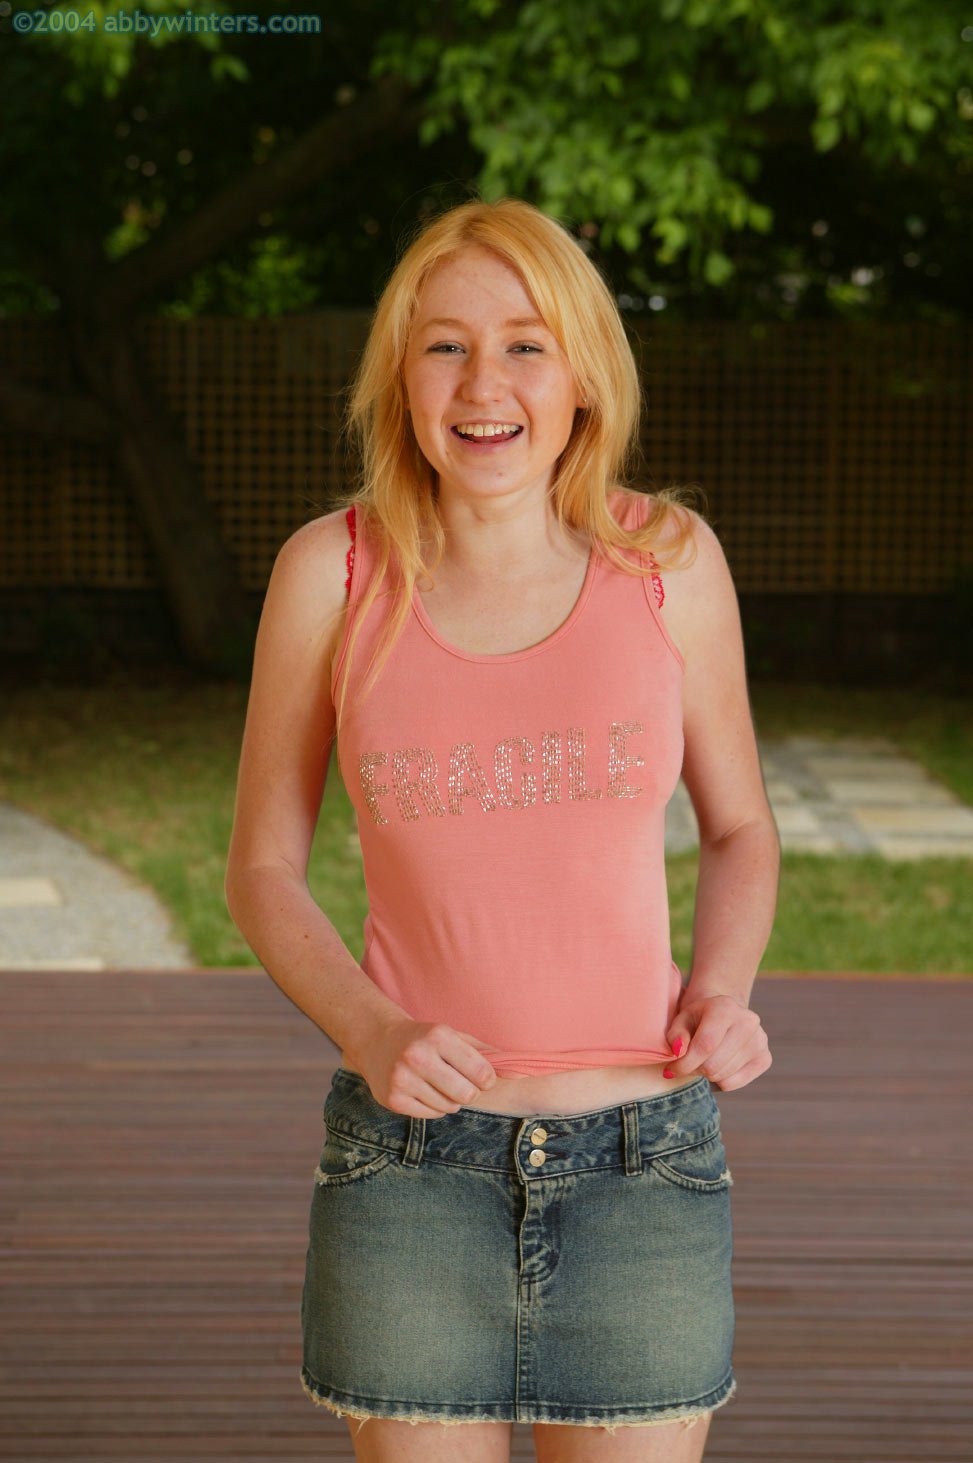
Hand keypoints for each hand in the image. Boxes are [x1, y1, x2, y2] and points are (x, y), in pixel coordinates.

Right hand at [348, 1014, 498, 1117]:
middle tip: (462, 1084)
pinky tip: (425, 1091)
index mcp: (438, 1036)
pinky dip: (434, 1108)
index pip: (481, 1072)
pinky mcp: (393, 1099)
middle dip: (470, 1092)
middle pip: (467, 1095)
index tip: (482, 1078)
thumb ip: (483, 1051)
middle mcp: (418, 1056)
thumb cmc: (424, 1038)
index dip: (487, 1080)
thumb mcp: (452, 1034)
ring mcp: (402, 1079)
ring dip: (451, 1100)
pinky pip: (430, 1115)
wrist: (377, 1040)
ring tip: (439, 1085)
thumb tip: (516, 1071)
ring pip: (449, 1107)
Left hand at [664, 993, 771, 1091]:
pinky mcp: (765, 1058)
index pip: (705, 1045)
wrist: (725, 1014)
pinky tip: (718, 1065)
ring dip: (706, 1074)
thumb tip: (678, 1052)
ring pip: (722, 1076)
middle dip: (694, 1069)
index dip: (685, 1063)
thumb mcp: (682, 1019)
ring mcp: (760, 1041)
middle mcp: (748, 1022)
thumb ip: (676, 1034)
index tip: (670, 1070)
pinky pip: (734, 1083)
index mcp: (725, 1007)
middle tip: (687, 1064)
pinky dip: (720, 1080)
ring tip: (703, 1061)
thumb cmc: (698, 1018)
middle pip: (713, 1064)